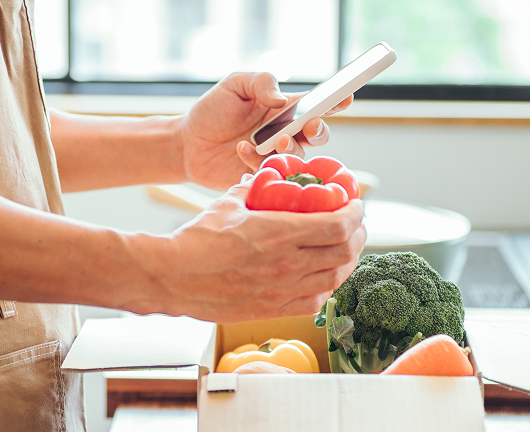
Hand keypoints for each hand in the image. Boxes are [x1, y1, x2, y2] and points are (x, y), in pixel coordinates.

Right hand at [152, 177, 365, 323]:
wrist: (171, 278)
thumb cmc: (195, 241)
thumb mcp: (227, 205)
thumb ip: (250, 191)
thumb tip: (260, 181)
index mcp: (279, 234)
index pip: (337, 225)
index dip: (355, 214)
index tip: (356, 204)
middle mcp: (287, 266)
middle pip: (344, 253)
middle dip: (357, 236)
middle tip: (355, 226)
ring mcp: (281, 292)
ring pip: (334, 279)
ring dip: (345, 262)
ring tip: (344, 251)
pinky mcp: (271, 310)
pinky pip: (313, 301)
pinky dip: (325, 287)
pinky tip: (322, 277)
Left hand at [179, 72, 352, 190]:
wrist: (187, 144)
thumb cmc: (213, 110)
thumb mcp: (235, 85)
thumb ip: (261, 82)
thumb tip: (281, 99)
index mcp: (286, 109)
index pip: (318, 104)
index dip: (336, 101)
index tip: (345, 98)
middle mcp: (287, 133)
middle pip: (318, 134)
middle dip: (318, 129)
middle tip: (310, 125)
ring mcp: (276, 157)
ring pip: (299, 156)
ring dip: (291, 148)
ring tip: (274, 140)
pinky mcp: (264, 177)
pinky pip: (273, 173)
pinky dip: (259, 160)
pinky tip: (241, 148)